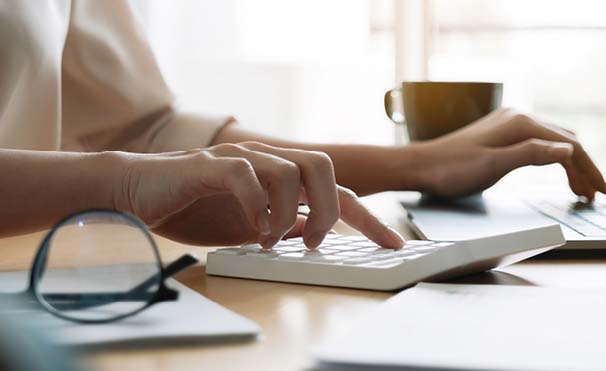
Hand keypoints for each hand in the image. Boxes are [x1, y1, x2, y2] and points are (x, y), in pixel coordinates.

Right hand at [113, 143, 403, 248]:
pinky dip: (258, 206)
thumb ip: (280, 225)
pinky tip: (250, 229)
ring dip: (291, 211)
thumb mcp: (248, 225)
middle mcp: (267, 159)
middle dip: (330, 209)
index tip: (393, 243)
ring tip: (272, 238)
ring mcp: (241, 157)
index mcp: (280, 175)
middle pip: (324, 166)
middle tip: (314, 241)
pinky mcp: (211, 163)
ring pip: (293, 168)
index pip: (336, 191)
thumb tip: (310, 235)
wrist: (139, 192)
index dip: (368, 217)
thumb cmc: (194, 207)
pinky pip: (248, 175)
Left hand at [405, 108, 605, 198]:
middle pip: (565, 141)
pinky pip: (537, 143)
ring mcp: (508, 123)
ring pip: (552, 142)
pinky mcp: (500, 133)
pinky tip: (556, 172)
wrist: (420, 166)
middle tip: (596, 195)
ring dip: (570, 165)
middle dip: (584, 168)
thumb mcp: (493, 166)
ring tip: (580, 190)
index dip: (590, 170)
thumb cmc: (452, 170)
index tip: (602, 192)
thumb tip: (568, 150)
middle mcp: (517, 117)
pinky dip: (552, 159)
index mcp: (520, 123)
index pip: (569, 145)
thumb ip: (530, 155)